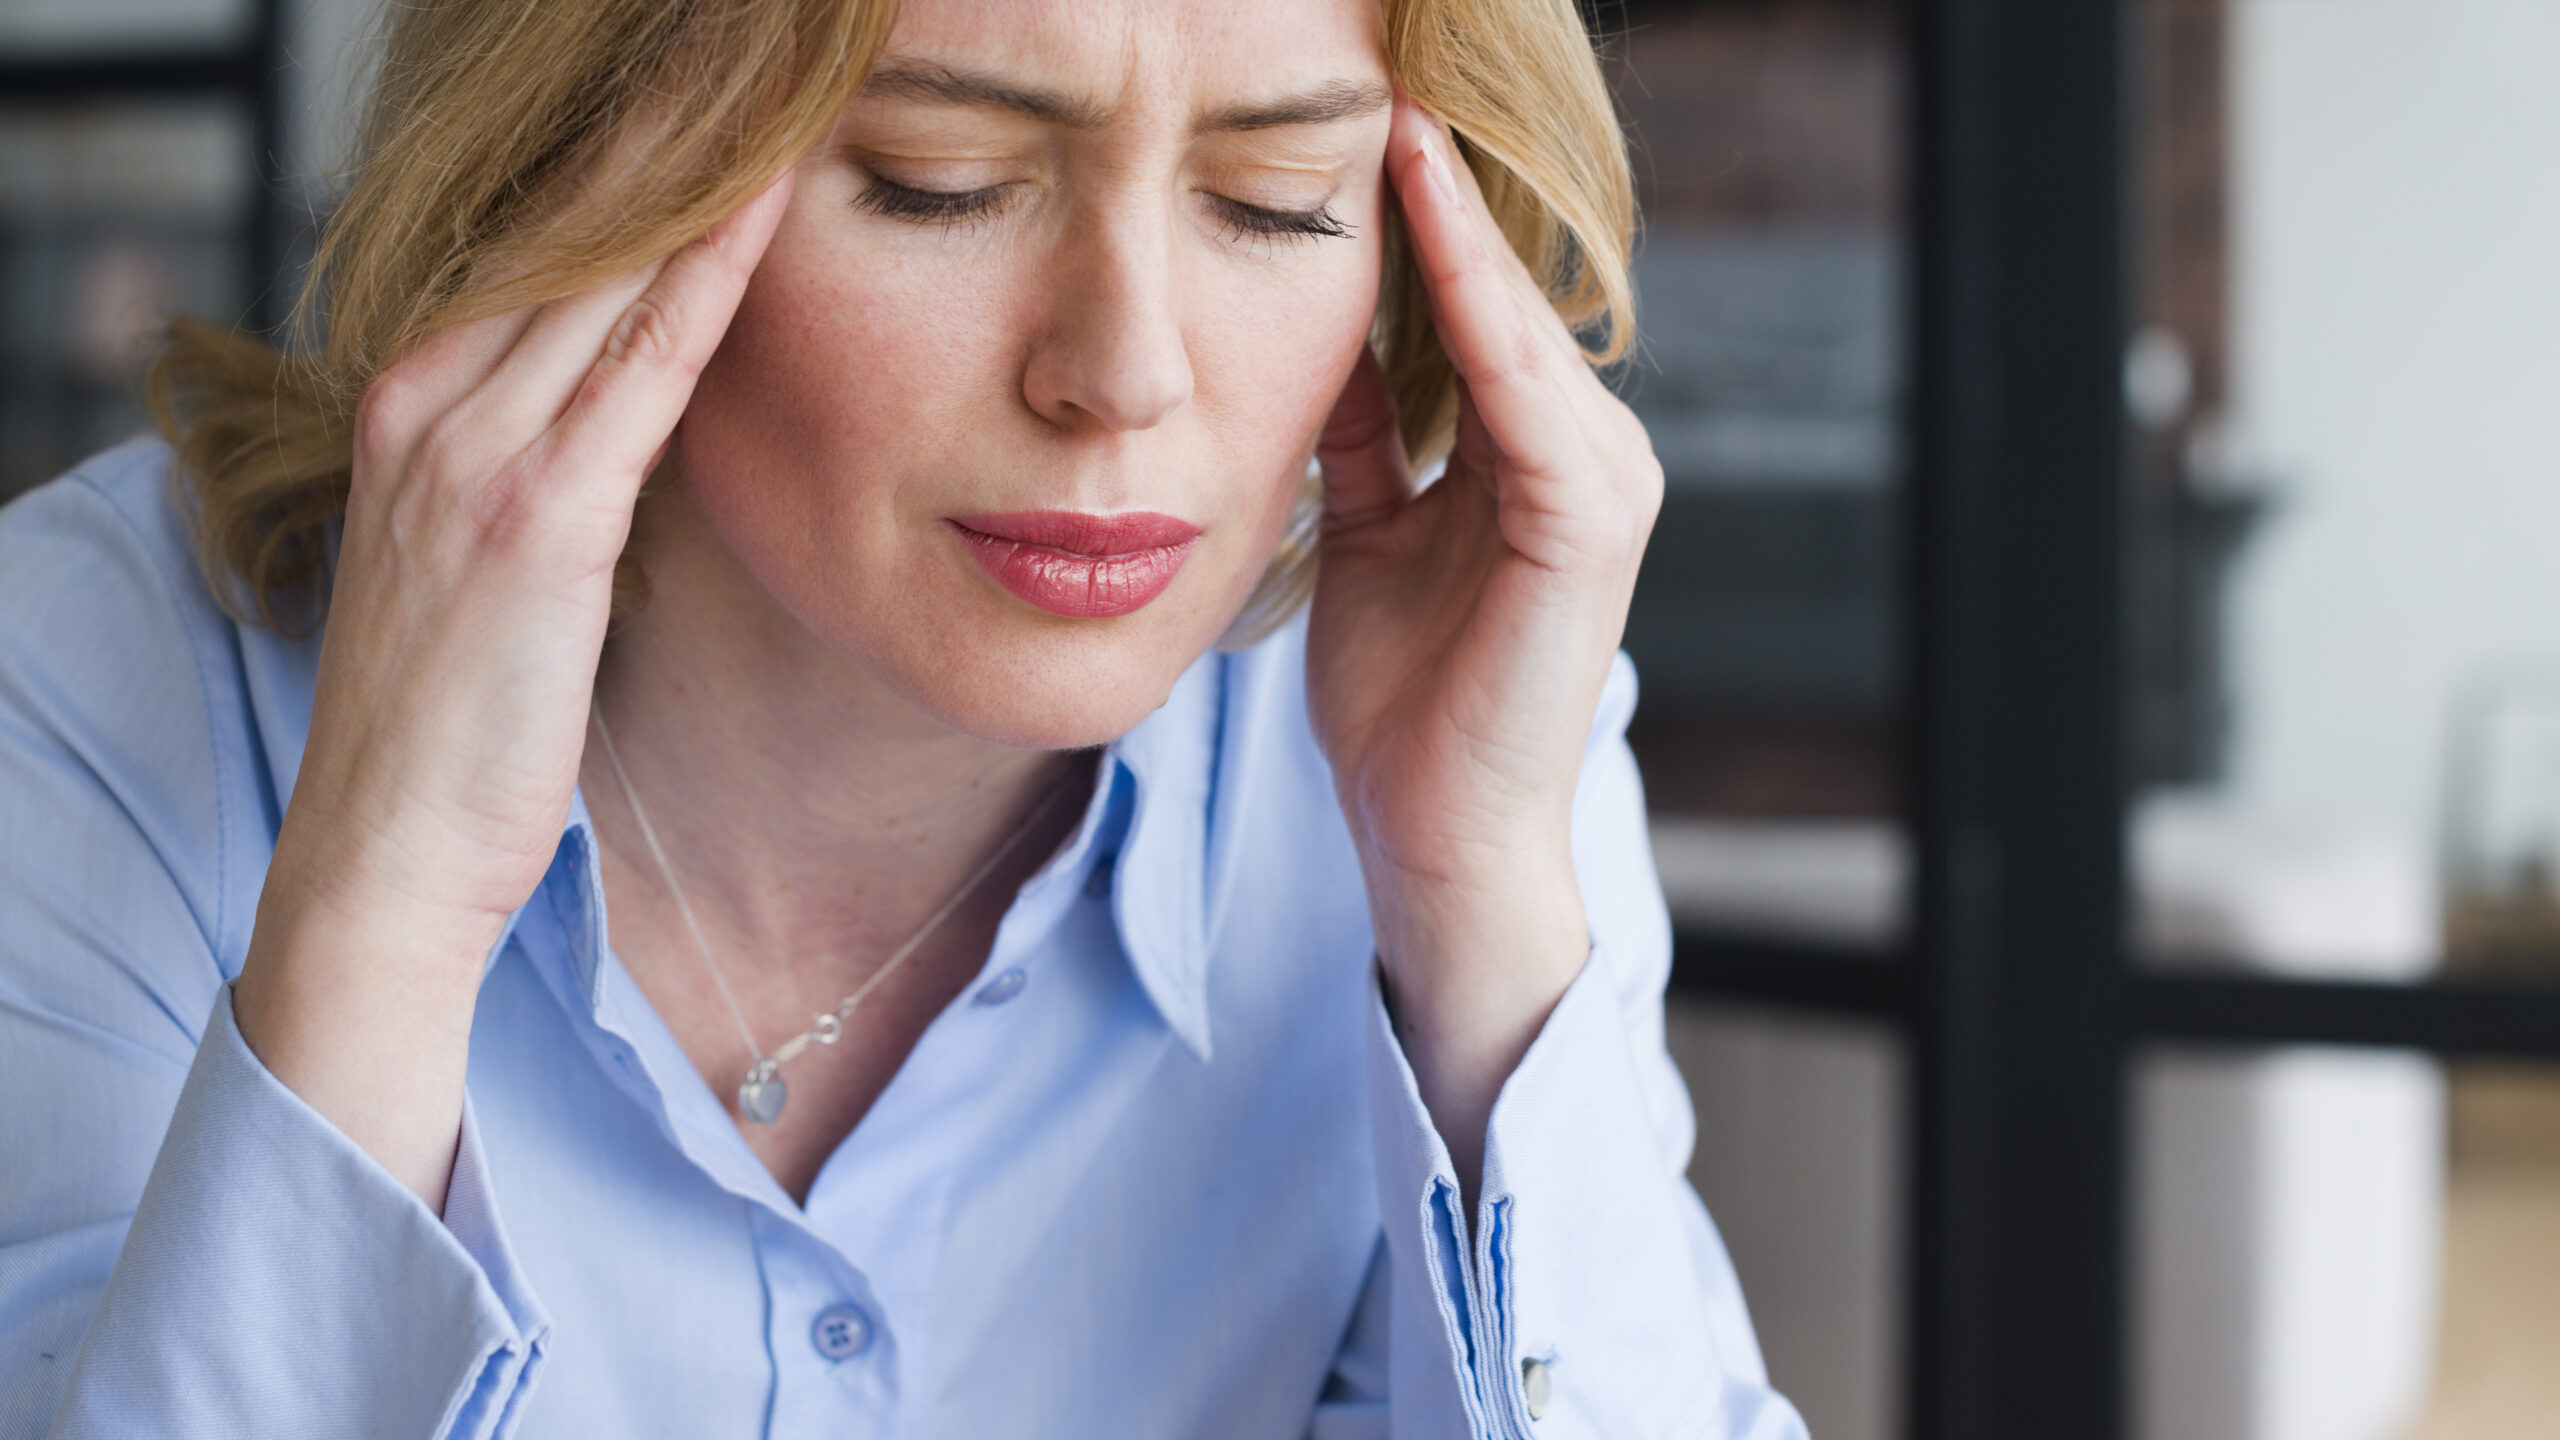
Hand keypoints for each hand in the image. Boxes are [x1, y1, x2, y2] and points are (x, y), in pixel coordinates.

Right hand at [233, 173, 795, 1204]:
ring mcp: (473, 451)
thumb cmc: (455, 717)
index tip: (712, 81)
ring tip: (775, 75)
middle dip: (670, 125)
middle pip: (573, 224)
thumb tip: (639, 397)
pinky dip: (706, 275)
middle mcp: (429, 398)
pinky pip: (640, 364)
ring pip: (606, 268)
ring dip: (699, 165)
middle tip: (757, 42)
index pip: (542, 242)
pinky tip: (765, 203)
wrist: (388, 850)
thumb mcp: (486, 555)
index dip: (633, 157)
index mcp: (414, 399)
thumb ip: (548, 459)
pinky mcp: (534, 517)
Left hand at [1307, 100, 1661, 1186]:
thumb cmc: (1400, 702)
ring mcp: (1600, 482)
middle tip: (1384, 79)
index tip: (1360, 124)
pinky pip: (1520, 381)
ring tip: (1399, 116)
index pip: (1475, 310)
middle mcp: (1584, 455)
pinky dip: (1473, 296)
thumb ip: (1365, 442)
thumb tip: (1322, 345)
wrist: (1428, 833)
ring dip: (1457, 215)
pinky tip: (1423, 214)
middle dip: (1442, 194)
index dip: (1420, 220)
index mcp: (1534, 461)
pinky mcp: (1584, 519)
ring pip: (1520, 317)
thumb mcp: (1365, 537)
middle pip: (1506, 293)